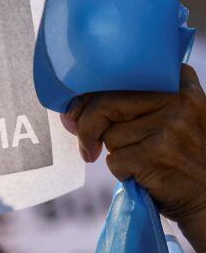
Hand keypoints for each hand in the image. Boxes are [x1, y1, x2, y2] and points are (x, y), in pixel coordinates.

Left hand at [64, 65, 205, 252]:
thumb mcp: (174, 115)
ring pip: (109, 135)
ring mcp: (169, 128)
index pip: (119, 76)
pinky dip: (122, 172)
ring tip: (144, 160)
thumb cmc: (181, 155)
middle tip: (87, 145)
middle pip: (105, 103)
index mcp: (180, 84)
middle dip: (86, 126)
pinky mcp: (158, 155)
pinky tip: (145, 176)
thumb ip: (134, 101)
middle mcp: (178, 101)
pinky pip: (115, 160)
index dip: (91, 94)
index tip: (79, 109)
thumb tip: (70, 112)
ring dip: (115, 153)